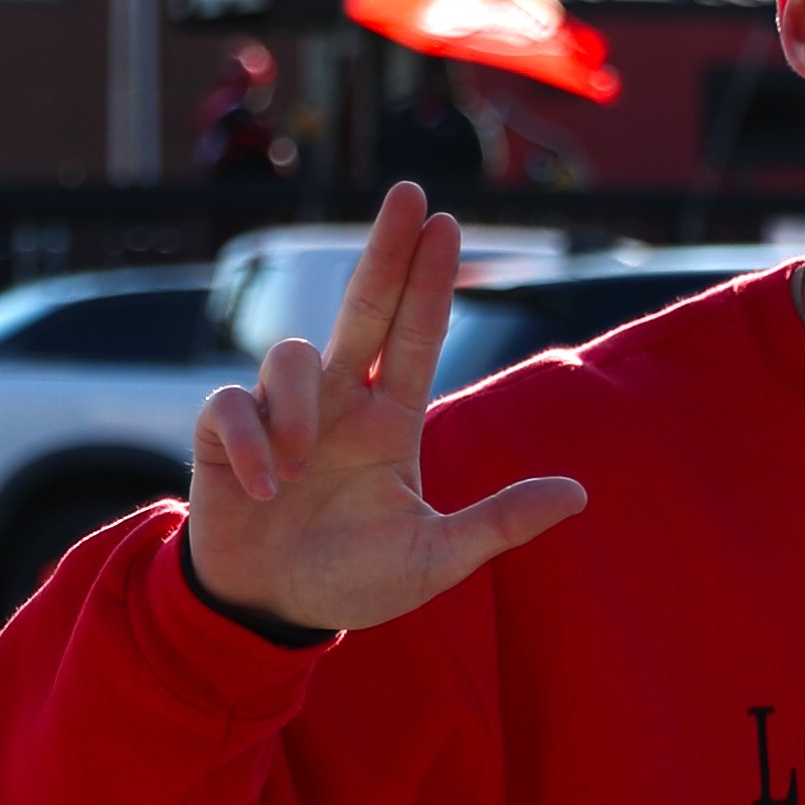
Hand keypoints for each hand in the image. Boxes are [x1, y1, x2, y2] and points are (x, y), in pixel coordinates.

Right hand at [187, 182, 588, 633]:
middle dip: (387, 250)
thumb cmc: (353, 580)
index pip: (416, 335)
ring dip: (298, 409)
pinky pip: (234, 405)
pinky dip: (252, 442)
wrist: (271, 610)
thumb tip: (578, 494)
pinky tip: (266, 487)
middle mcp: (341, 401)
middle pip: (364, 306)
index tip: (446, 222)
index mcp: (391, 421)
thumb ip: (498, 525)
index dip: (430, 281)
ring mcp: (283, 412)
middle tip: (410, 193)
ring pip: (291, 354)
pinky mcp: (226, 433)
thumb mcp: (435, 561)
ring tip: (298, 473)